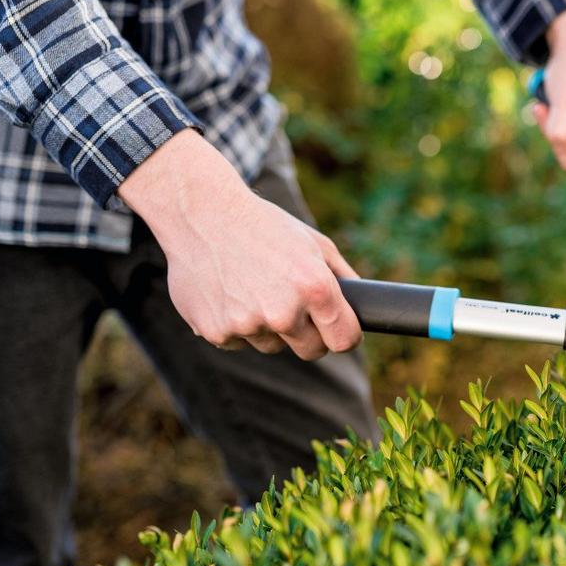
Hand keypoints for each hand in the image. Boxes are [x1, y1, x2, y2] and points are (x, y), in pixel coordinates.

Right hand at [118, 130, 362, 358]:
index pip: (344, 341)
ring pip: (272, 345)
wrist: (201, 214)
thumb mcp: (313, 242)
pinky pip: (239, 342)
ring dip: (268, 327)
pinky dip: (236, 324)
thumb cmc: (264, 225)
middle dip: (308, 334)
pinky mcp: (216, 333)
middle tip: (293, 306)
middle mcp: (283, 312)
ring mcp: (248, 325)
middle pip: (311, 351)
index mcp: (315, 288)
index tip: (339, 330)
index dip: (345, 335)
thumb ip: (343, 276)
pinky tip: (228, 292)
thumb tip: (364, 304)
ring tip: (252, 287)